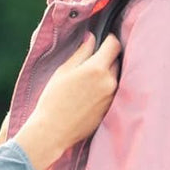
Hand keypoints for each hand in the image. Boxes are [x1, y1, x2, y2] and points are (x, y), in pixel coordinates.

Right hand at [14, 32, 121, 169]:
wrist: (53, 131)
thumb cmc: (53, 100)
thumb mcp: (64, 71)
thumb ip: (81, 52)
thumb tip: (91, 38)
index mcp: (97, 68)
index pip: (114, 44)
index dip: (109, 39)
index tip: (102, 40)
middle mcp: (109, 82)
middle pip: (116, 60)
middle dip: (107, 57)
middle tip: (91, 61)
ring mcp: (112, 97)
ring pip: (115, 77)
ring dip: (106, 74)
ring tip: (89, 80)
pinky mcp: (110, 109)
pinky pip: (113, 92)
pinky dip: (105, 88)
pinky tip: (90, 94)